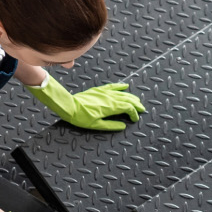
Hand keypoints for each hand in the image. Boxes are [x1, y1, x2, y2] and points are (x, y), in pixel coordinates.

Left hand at [29, 77, 143, 130]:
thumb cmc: (81, 117)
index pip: (127, 108)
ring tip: (137, 100)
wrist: (69, 106)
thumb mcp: (96, 125)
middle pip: (127, 99)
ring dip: (131, 96)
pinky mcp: (98, 90)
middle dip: (136, 104)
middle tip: (142, 109)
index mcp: (110, 107)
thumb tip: (123, 126)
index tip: (135, 119)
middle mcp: (109, 98)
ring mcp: (104, 93)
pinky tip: (125, 86)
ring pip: (122, 93)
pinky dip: (120, 86)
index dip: (134, 113)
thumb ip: (111, 125)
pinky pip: (112, 86)